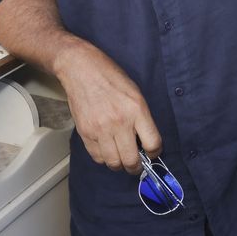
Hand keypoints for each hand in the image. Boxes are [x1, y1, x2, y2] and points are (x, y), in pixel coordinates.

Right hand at [54, 36, 161, 173]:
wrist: (81, 69)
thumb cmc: (110, 77)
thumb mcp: (135, 92)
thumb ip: (141, 117)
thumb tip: (145, 141)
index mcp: (136, 109)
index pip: (153, 143)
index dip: (155, 152)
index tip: (152, 152)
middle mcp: (119, 121)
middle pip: (132, 160)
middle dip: (136, 166)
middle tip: (136, 163)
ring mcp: (100, 129)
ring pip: (114, 163)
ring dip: (119, 164)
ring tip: (120, 157)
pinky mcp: (85, 133)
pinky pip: (97, 157)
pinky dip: (103, 157)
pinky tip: (106, 148)